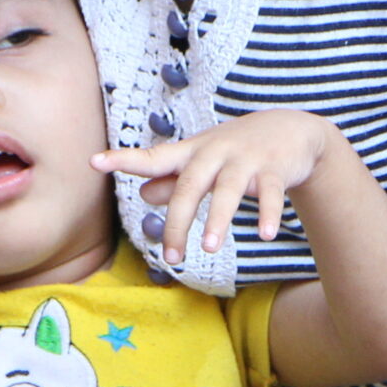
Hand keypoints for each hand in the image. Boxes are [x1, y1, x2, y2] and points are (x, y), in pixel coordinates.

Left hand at [93, 109, 339, 263]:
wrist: (293, 129)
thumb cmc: (237, 150)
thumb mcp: (204, 161)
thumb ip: (174, 179)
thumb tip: (143, 193)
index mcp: (193, 153)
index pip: (153, 157)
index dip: (124, 159)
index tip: (94, 161)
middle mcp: (216, 153)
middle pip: (190, 186)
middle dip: (178, 221)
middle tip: (171, 257)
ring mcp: (246, 159)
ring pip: (229, 189)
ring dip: (219, 218)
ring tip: (209, 248)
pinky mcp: (275, 168)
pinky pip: (271, 192)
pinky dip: (268, 213)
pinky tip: (265, 233)